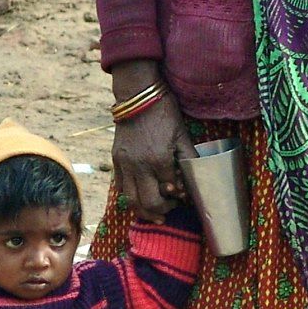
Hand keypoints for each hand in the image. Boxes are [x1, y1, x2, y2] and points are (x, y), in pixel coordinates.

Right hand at [110, 63, 192, 222]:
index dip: (179, 198)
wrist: (137, 96)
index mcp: (159, 159)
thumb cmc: (163, 113)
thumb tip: (191, 179)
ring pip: (131, 200)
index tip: (184, 197)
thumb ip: (187, 158)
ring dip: (144, 211)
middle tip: (170, 209)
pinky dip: (131, 197)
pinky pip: (120, 187)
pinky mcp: (116, 160)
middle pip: (148, 203)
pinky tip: (140, 197)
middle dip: (161, 211)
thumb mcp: (181, 134)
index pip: (170, 190)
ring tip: (155, 213)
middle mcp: (139, 166)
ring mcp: (125, 164)